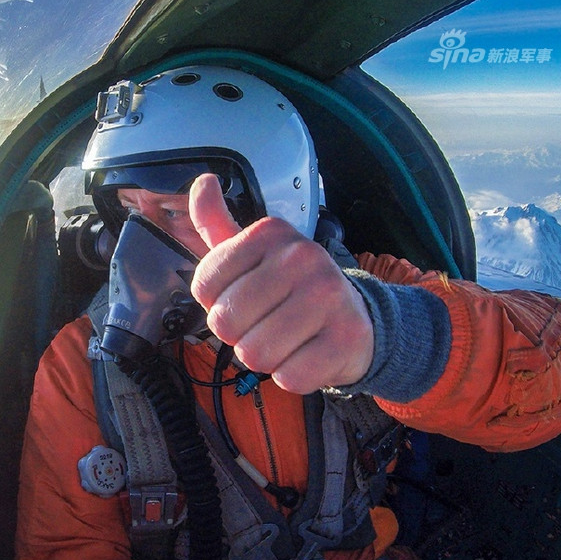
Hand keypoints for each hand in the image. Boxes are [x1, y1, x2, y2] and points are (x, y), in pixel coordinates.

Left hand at [188, 174, 374, 393]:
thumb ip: (217, 222)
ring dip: (264, 358)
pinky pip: (288, 377)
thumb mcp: (252, 252)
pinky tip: (308, 354)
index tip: (244, 297)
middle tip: (266, 324)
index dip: (217, 303)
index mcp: (270, 233)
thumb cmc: (290, 287)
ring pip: (254, 354)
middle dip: (239, 335)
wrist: (357, 317)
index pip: (204, 286)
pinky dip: (291, 376)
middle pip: (225, 322)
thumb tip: (203, 182)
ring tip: (287, 340)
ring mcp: (328, 296)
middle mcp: (301, 257)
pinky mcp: (346, 338)